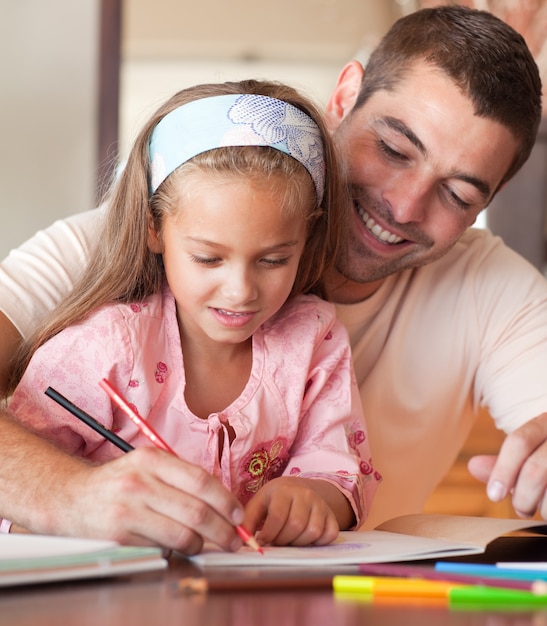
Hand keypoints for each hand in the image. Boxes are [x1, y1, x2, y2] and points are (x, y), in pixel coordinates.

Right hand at [19, 446, 244, 554]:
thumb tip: (222, 500)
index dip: (225, 500)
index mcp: (151, 459)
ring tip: (209, 545)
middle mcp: (140, 481)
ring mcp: (128, 508)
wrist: (69, 498)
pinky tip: (184, 548)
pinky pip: (161, 546)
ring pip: (183, 532)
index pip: (200, 479)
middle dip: (223, 529)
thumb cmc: (117, 483)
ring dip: (203, 544)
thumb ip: (180, 477)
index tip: (238, 514)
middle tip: (234, 539)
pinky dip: (179, 550)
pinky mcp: (119, 534)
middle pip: (196, 509)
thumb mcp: (146, 466)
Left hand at [243, 477, 341, 546]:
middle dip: (282, 540)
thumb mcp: (258, 504)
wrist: (297, 489)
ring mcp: (320, 504)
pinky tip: (305, 539)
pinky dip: (318, 542)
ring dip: (298, 543)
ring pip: (312, 531)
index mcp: (284, 490)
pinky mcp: (331, 515)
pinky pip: (329, 534)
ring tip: (288, 540)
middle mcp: (305, 494)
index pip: (278, 516)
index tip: (262, 542)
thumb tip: (241, 540)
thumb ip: (248, 520)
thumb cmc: (274, 500)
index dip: (268, 534)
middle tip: (275, 542)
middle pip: (296, 525)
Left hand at [468, 413, 546, 518]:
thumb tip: (473, 466)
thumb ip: (504, 463)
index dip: (503, 470)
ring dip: (544, 509)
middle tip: (521, 509)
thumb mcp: (530, 457)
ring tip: (543, 510)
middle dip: (522, 497)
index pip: (519, 442)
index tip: (492, 495)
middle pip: (537, 470)